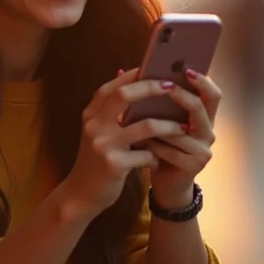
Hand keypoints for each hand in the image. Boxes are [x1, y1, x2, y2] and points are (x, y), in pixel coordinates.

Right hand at [61, 69, 188, 219]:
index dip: (133, 75)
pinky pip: (146, 155)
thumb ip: (110, 107)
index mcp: (91, 115)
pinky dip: (157, 157)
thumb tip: (124, 73)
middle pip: (125, 95)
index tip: (154, 68)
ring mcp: (103, 145)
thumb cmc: (95, 160)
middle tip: (172, 86)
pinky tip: (160, 161)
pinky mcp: (114, 165)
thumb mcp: (97, 131)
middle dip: (152, 88)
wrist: (80, 195)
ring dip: (168, 126)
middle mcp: (94, 125)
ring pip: (145, 126)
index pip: (112, 86)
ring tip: (183, 127)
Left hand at [145, 69, 220, 207]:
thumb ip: (149, 98)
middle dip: (181, 94)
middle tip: (164, 86)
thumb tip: (122, 69)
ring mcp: (203, 150)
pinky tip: (139, 143)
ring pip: (179, 129)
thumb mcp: (157, 120)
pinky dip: (153, 145)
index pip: (212, 94)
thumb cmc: (160, 146)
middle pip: (201, 106)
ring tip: (138, 117)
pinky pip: (170, 151)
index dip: (202, 81)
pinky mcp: (193, 166)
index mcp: (202, 117)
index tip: (185, 68)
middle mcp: (208, 131)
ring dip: (157, 124)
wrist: (165, 182)